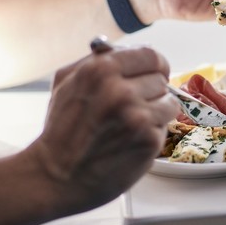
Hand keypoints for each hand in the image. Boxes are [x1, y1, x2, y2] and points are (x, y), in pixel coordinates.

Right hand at [29, 44, 178, 214]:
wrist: (56, 176)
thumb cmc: (61, 130)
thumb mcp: (66, 82)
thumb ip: (95, 60)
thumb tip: (125, 48)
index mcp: (101, 69)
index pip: (150, 55)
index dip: (154, 65)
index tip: (153, 73)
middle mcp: (120, 90)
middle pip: (161, 78)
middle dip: (150, 91)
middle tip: (133, 105)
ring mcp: (137, 116)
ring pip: (169, 102)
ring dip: (155, 112)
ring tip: (131, 124)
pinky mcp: (148, 140)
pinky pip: (165, 127)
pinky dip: (152, 133)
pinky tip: (130, 140)